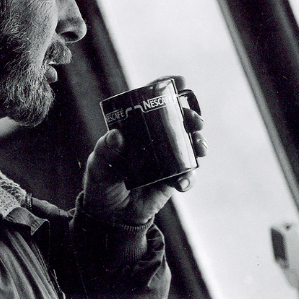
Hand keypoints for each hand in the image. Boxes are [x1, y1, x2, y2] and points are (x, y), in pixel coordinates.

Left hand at [82, 77, 206, 225]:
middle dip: (191, 117)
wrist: (110, 217)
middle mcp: (153, 141)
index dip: (165, 90)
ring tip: (199, 147)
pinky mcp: (171, 180)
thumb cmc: (101, 184)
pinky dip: (189, 177)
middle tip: (195, 120)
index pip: (150, 103)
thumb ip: (106, 150)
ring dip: (198, 143)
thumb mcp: (98, 165)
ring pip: (189, 145)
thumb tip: (117, 135)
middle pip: (177, 122)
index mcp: (134, 130)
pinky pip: (186, 175)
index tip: (179, 81)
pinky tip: (183, 183)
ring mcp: (165, 159)